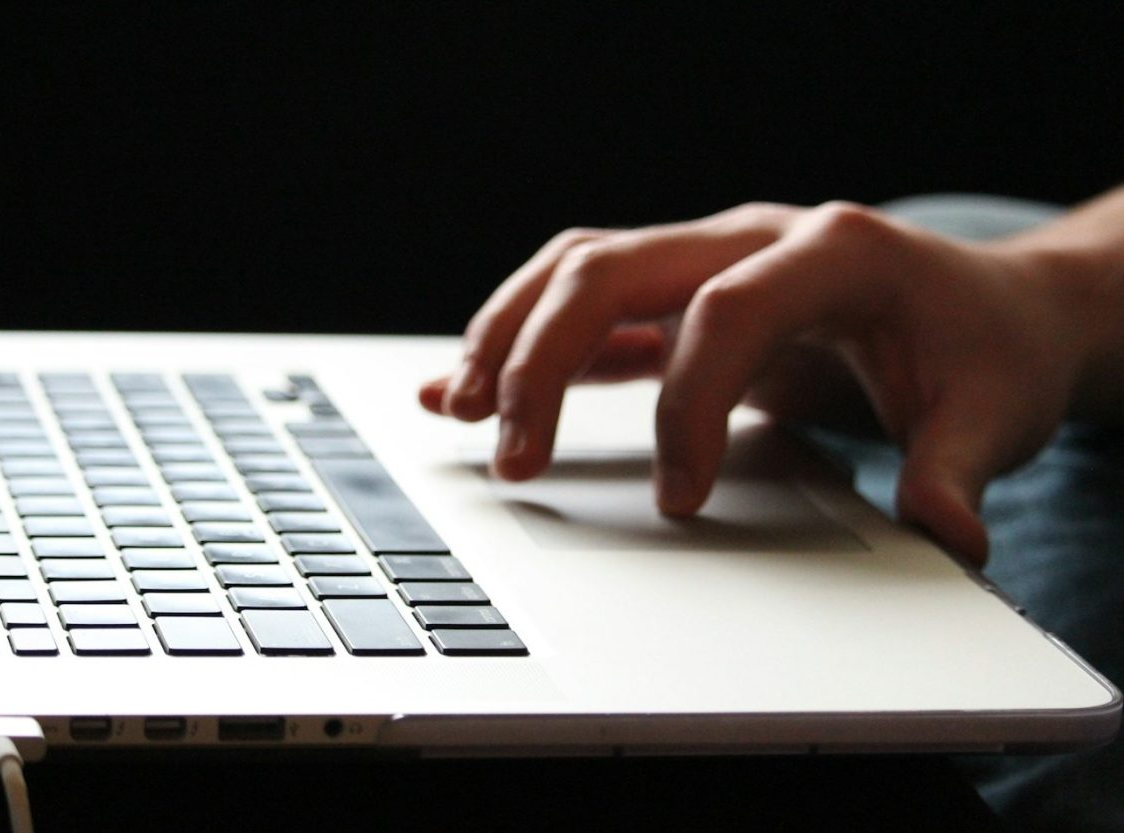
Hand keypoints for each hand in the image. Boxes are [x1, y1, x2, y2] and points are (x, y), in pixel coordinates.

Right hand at [420, 201, 1115, 564]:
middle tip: (512, 455)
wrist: (985, 305)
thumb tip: (946, 535)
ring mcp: (708, 257)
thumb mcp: (994, 410)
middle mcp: (752, 236)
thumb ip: (958, 471)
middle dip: (542, 359)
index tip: (681, 500)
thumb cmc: (984, 348)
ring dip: (507, 337)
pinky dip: (520, 342)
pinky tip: (463, 384)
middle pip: (612, 266)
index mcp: (832, 249)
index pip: (727, 311)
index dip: (688, 406)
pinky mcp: (682, 294)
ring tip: (456, 409)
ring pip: (577, 270)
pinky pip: (584, 306)